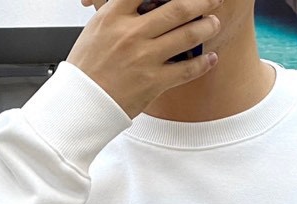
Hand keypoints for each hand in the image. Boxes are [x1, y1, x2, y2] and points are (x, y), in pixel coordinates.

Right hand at [70, 0, 223, 117]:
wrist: (82, 102)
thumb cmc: (88, 67)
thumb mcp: (98, 28)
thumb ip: (121, 12)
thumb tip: (144, 4)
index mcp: (114, 15)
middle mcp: (131, 33)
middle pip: (176, 9)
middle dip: (200, 2)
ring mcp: (144, 58)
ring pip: (186, 36)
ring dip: (206, 27)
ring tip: (214, 23)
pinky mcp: (154, 82)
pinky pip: (187, 70)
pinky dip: (203, 63)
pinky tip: (211, 58)